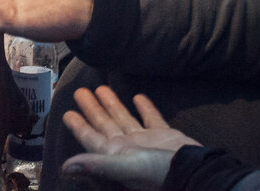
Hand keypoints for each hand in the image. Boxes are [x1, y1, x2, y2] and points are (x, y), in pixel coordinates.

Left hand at [61, 86, 199, 189]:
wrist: (195, 172)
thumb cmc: (158, 173)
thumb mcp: (124, 167)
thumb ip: (96, 165)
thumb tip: (64, 168)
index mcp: (115, 155)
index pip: (91, 138)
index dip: (78, 126)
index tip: (66, 112)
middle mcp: (128, 148)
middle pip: (105, 125)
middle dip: (92, 109)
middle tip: (80, 91)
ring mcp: (146, 142)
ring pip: (124, 119)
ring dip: (113, 104)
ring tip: (101, 87)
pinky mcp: (165, 136)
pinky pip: (151, 119)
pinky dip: (144, 108)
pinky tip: (138, 96)